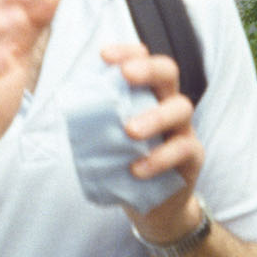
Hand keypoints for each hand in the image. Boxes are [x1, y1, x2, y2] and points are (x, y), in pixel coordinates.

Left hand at [102, 43, 203, 242]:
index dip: (127, 52)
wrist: (152, 204)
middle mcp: (167, 103)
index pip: (142, 59)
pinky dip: (160, 158)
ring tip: (129, 131)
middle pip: (168, 72)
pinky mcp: (192, 158)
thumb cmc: (125, 162)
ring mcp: (183, 129)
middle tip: (126, 75)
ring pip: (181, 108)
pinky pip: (184, 150)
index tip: (104, 55)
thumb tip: (64, 103)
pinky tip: (137, 168)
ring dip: (155, 116)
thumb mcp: (107, 137)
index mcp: (145, 93)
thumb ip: (94, 118)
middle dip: (148, 69)